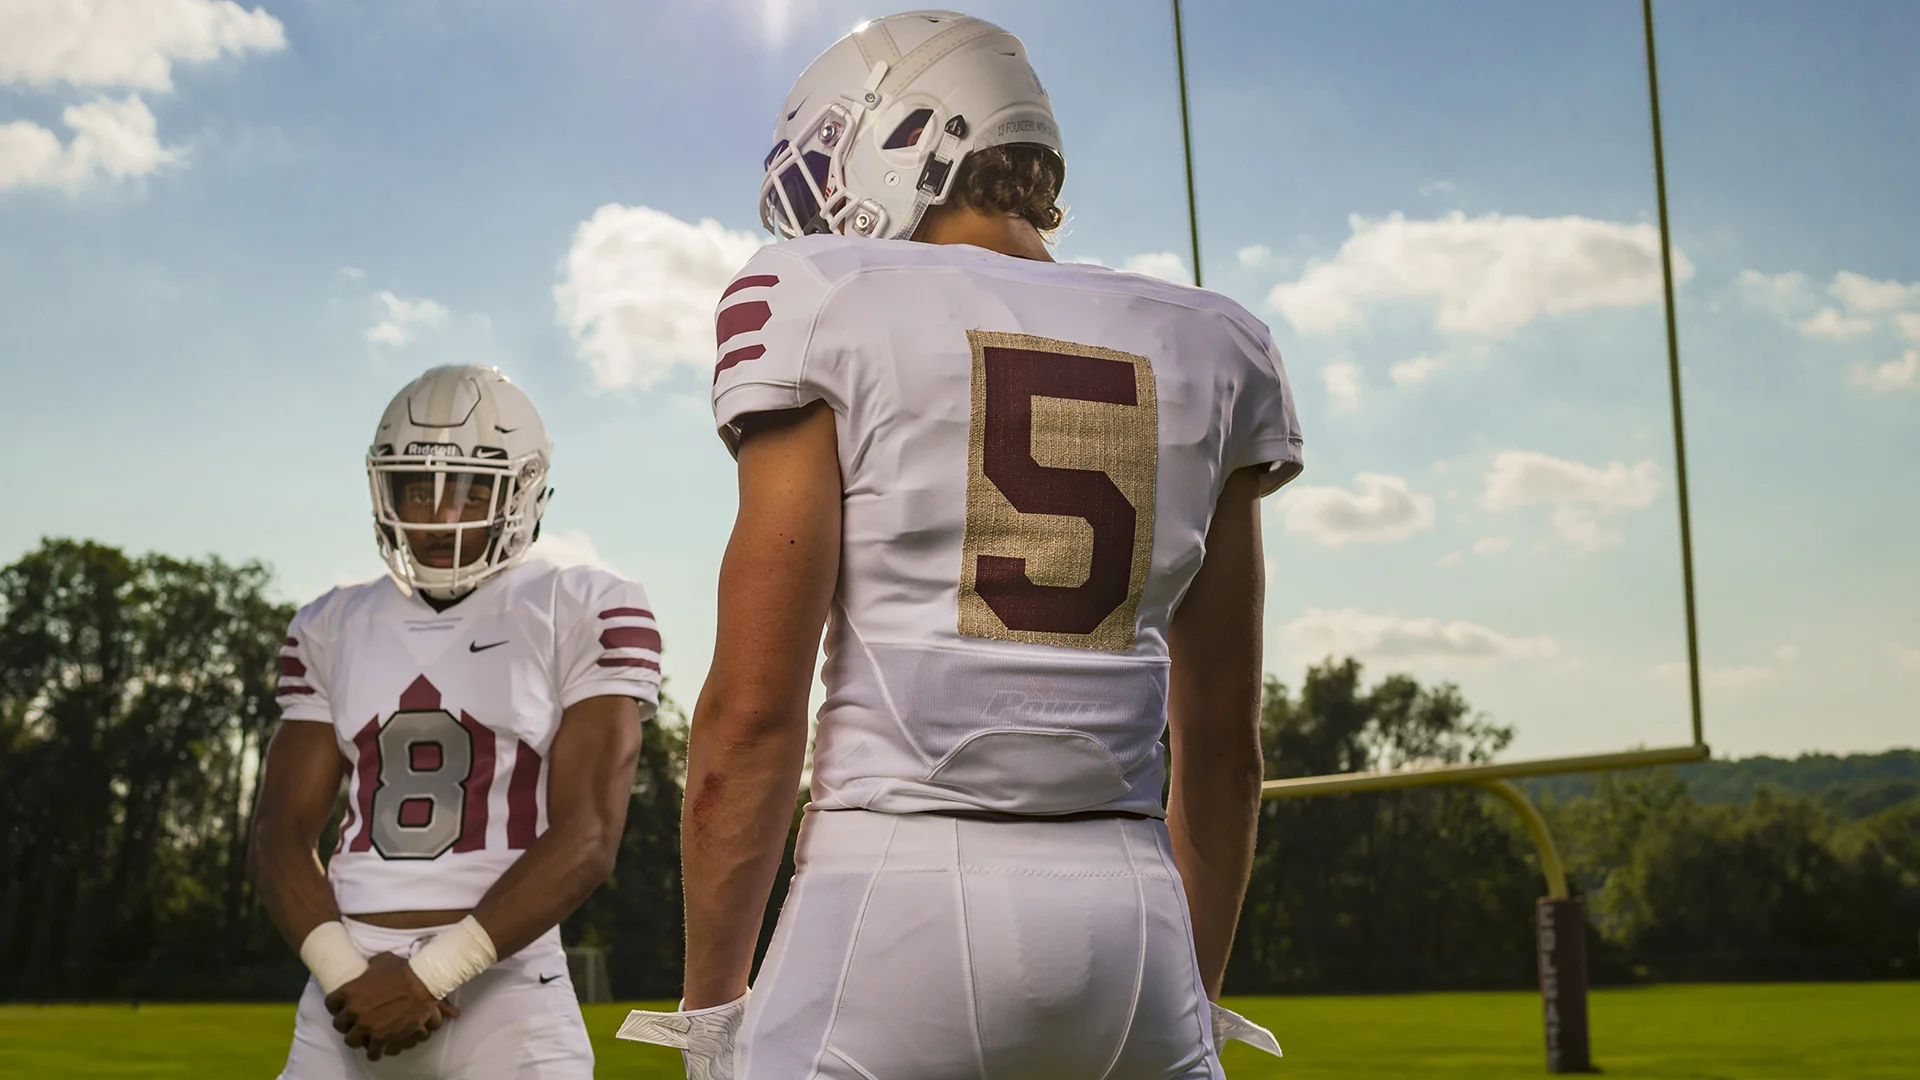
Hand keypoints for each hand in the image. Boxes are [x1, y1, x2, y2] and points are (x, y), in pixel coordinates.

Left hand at [326, 952, 459, 1060]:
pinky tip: (379, 1046)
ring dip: (359, 1038)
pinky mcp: (381, 1038)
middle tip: (356, 1021)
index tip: (343, 1007)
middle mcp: (354, 1011)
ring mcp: (367, 1026)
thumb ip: (368, 969)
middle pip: (339, 1025)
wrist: (422, 982)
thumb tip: (368, 969)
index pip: (330, 1003)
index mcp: (350, 991)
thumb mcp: (381, 961)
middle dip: (347, 1023)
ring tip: (367, 1036)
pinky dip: (375, 1051)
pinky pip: (371, 1053)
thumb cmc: (403, 969)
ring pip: (352, 1041)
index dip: (336, 1006)